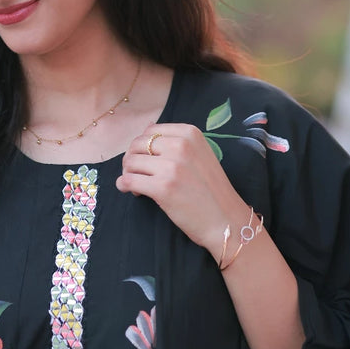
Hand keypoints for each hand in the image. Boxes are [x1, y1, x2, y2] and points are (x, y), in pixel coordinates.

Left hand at [115, 121, 248, 258]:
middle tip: (137, 174)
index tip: (147, 160)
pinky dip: (124, 185)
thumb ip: (175, 141)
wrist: (226, 219)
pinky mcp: (162, 188)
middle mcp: (181, 145)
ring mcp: (172, 166)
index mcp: (190, 133)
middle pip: (137, 144)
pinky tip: (133, 192)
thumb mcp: (199, 154)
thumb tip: (146, 128)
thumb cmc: (211, 190)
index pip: (150, 130)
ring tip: (138, 185)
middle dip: (132, 159)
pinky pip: (128, 180)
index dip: (143, 146)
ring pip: (130, 162)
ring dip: (128, 173)